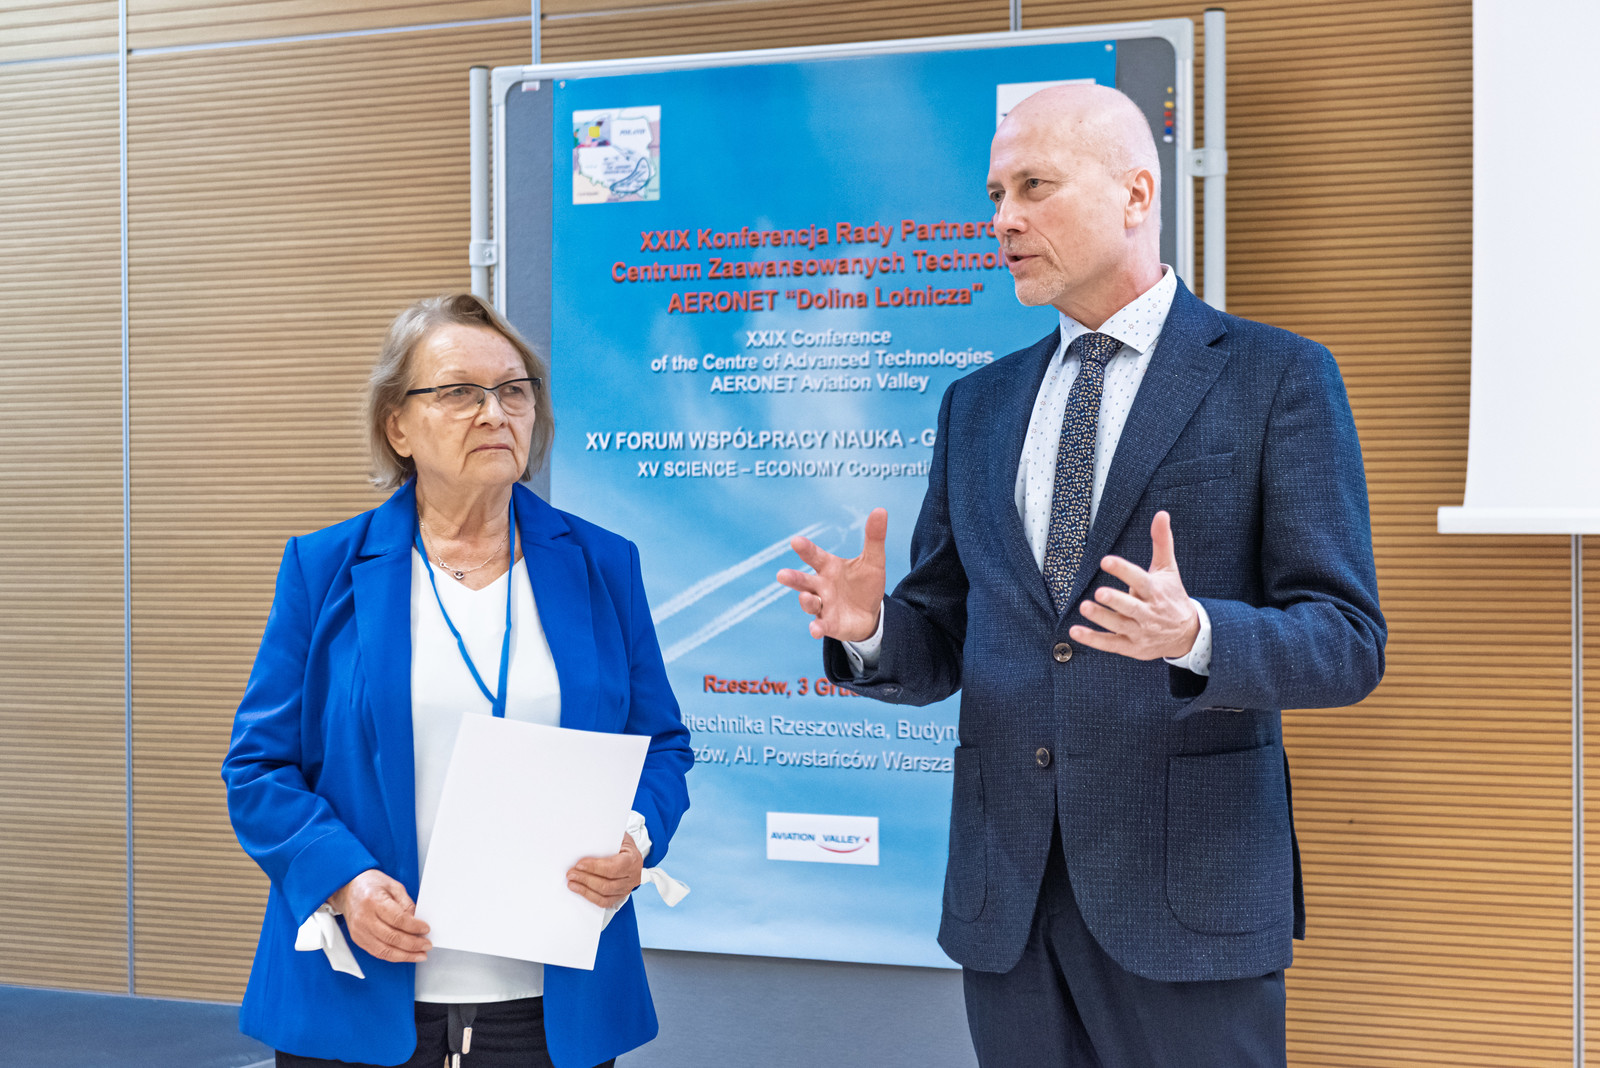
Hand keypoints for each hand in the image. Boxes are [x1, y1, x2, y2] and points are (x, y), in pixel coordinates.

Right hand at [330, 869, 430, 962]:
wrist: (347, 889)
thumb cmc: (371, 884)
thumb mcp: (393, 886)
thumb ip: (406, 904)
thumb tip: (417, 921)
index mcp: (373, 901)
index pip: (398, 919)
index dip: (414, 927)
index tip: (426, 929)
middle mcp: (364, 918)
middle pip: (392, 937)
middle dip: (413, 944)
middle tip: (427, 945)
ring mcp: (359, 931)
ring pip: (385, 950)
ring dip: (405, 955)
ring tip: (420, 955)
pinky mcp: (358, 939)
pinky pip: (377, 952)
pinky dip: (393, 956)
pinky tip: (405, 955)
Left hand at [568, 833, 642, 908]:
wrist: (633, 856)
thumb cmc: (623, 845)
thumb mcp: (619, 837)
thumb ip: (606, 839)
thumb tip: (586, 840)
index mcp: (632, 860)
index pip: (613, 868)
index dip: (595, 867)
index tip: (579, 864)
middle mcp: (632, 877)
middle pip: (607, 884)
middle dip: (586, 879)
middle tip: (571, 874)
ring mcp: (627, 889)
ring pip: (605, 895)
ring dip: (585, 889)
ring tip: (571, 883)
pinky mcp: (620, 896)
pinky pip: (604, 902)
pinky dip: (590, 897)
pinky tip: (579, 890)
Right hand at [775, 508, 887, 641]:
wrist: (870, 613)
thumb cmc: (865, 584)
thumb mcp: (873, 561)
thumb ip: (874, 538)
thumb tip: (880, 510)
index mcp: (829, 567)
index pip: (814, 556)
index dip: (805, 549)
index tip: (795, 541)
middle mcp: (821, 586)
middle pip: (803, 581)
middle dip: (793, 579)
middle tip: (782, 575)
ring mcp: (823, 606)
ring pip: (809, 603)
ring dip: (806, 601)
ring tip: (806, 597)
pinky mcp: (829, 624)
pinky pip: (821, 625)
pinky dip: (817, 627)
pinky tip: (815, 630)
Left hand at [1070, 511, 1199, 660]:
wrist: (1187, 634)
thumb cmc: (1172, 596)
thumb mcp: (1168, 569)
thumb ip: (1162, 542)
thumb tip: (1161, 513)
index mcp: (1156, 591)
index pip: (1140, 580)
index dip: (1123, 570)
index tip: (1106, 560)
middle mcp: (1149, 613)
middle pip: (1131, 607)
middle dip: (1116, 601)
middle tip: (1100, 593)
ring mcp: (1140, 631)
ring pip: (1119, 625)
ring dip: (1101, 618)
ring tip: (1084, 607)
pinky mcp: (1132, 646)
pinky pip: (1111, 643)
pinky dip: (1093, 639)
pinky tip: (1075, 632)